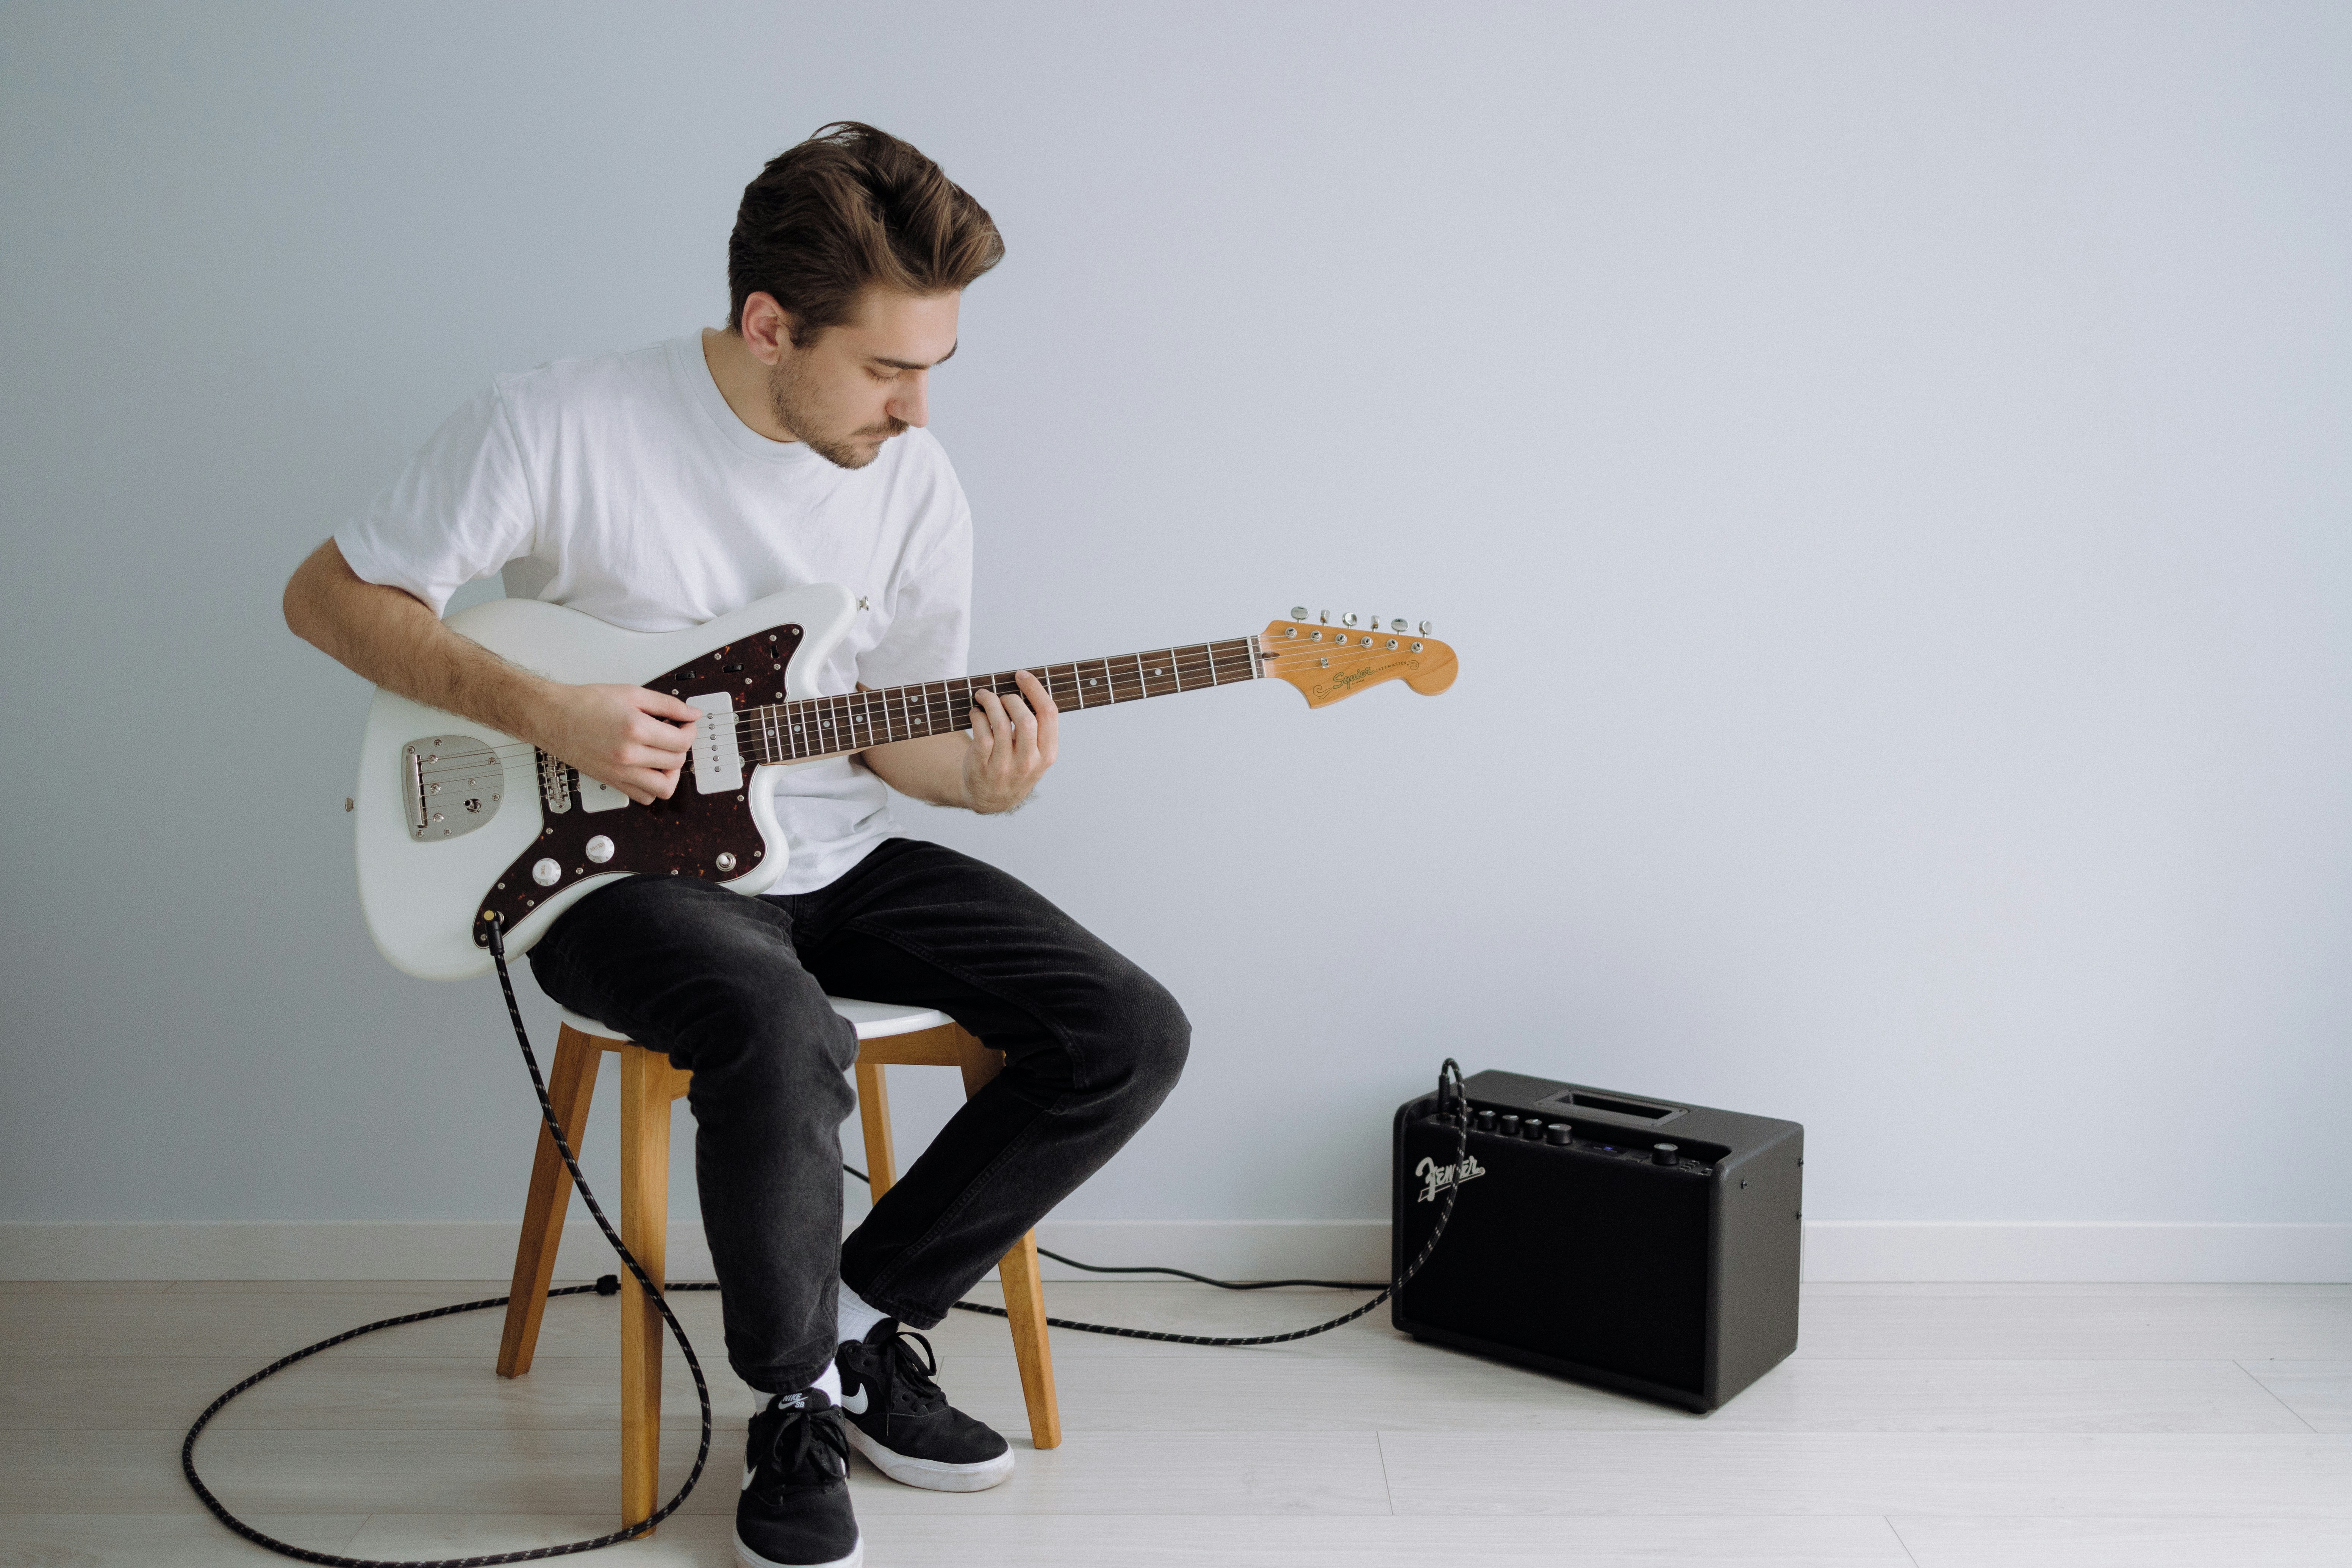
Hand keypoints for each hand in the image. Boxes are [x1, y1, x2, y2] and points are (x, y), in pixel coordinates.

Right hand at [537, 683, 700, 803]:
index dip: (690, 731)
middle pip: (676, 763)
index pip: (682, 742)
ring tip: (665, 755)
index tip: (686, 724)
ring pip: (664, 788)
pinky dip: (653, 787)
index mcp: (636, 729)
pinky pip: (644, 797)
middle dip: (682, 747)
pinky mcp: (612, 782)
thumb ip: (668, 704)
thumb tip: (692, 714)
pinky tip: (650, 768)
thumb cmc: (585, 703)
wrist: (553, 717)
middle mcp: (629, 755)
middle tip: (674, 733)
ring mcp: (620, 772)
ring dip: (672, 773)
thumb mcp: (631, 693)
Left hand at [960, 667, 1057, 812]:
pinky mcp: (982, 766)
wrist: (992, 797)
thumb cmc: (1016, 765)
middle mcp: (1029, 762)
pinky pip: (981, 732)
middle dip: (1011, 699)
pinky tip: (976, 713)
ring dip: (990, 702)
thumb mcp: (1036, 753)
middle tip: (1002, 696)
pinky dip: (978, 716)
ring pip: (1000, 723)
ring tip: (984, 697)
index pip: (1048, 714)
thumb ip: (1038, 727)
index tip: (1021, 675)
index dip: (1035, 689)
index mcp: (1048, 754)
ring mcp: (1005, 767)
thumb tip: (1025, 685)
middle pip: (1026, 719)